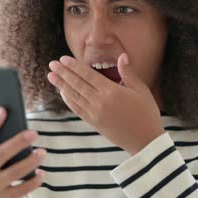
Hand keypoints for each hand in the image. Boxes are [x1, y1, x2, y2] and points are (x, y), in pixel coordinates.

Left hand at [47, 53, 164, 154]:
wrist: (145, 141)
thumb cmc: (146, 113)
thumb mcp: (141, 90)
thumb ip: (128, 73)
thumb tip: (122, 56)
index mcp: (111, 91)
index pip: (87, 75)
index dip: (74, 66)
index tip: (63, 59)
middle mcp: (100, 102)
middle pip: (77, 84)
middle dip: (63, 73)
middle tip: (52, 64)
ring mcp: (95, 114)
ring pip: (74, 96)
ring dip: (61, 85)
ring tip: (51, 76)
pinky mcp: (94, 123)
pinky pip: (77, 109)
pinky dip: (68, 100)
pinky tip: (63, 93)